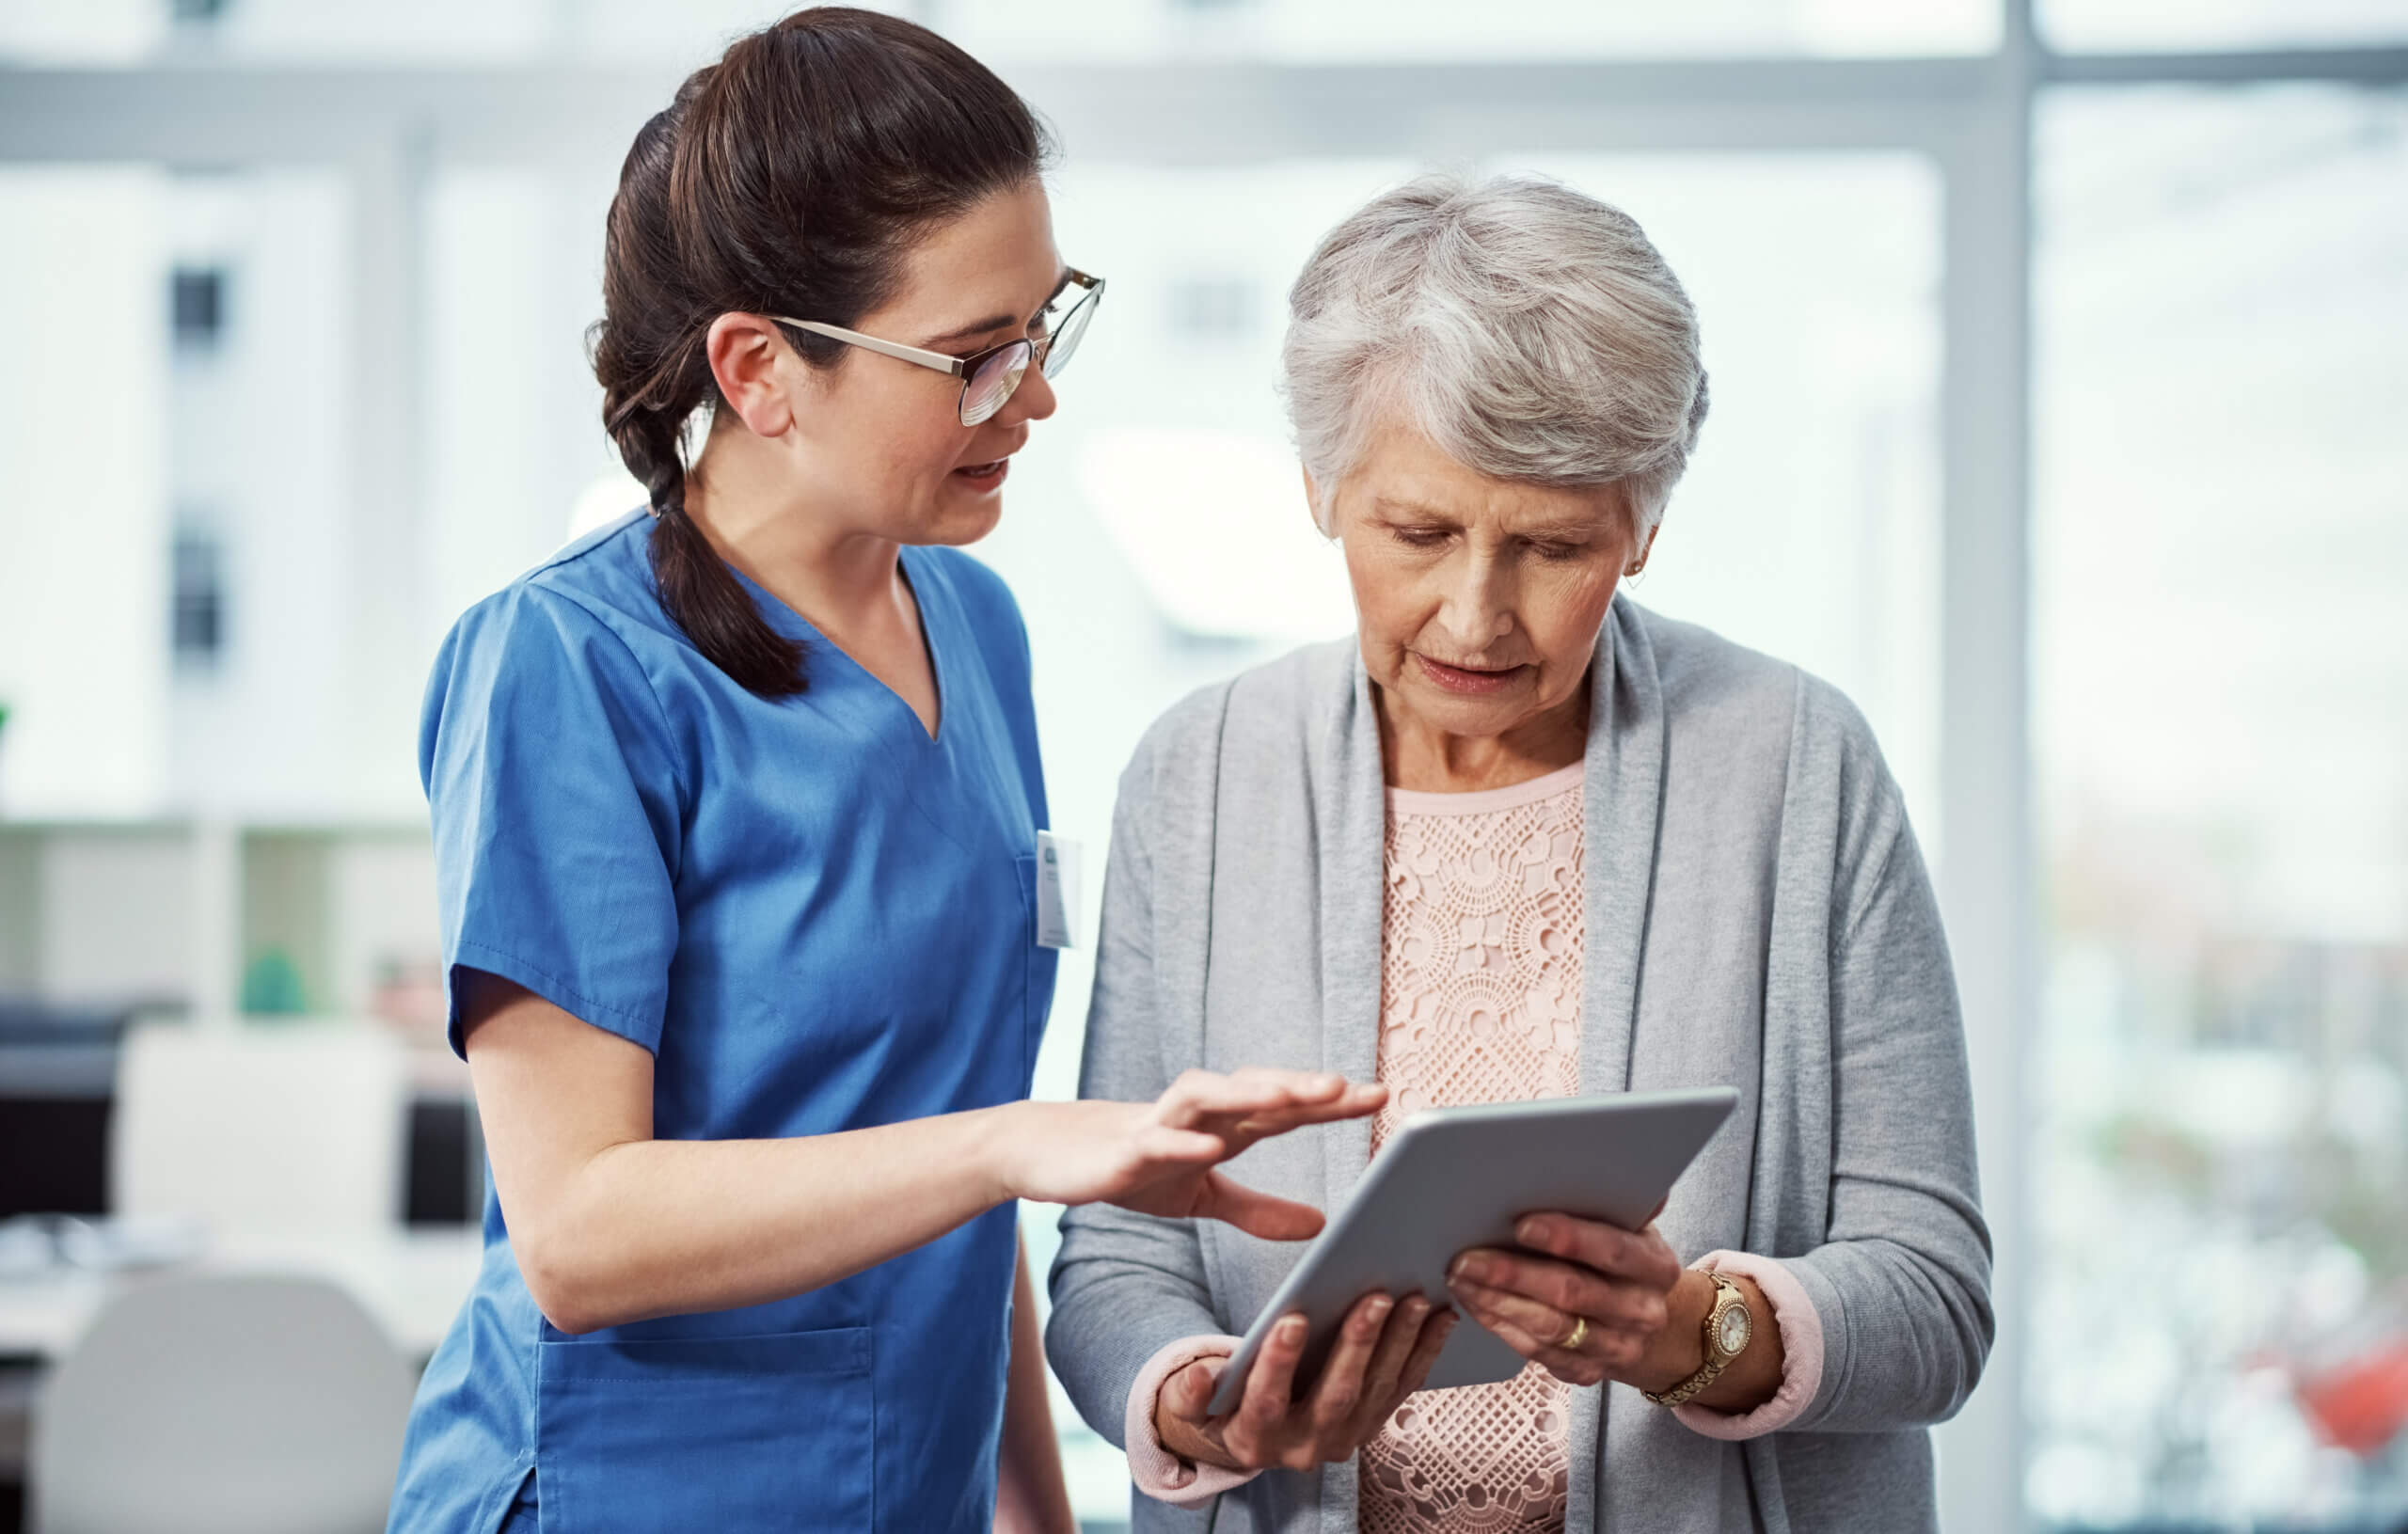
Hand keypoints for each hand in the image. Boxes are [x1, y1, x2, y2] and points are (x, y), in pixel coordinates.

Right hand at [997, 1069, 1385, 1239]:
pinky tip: (1207, 1146)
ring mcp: (1162, 1125)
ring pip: (1209, 1097)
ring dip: (1248, 1094)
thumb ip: (1259, 1210)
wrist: (1051, 1156)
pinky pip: (1157, 1139)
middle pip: (1257, 1092)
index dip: (1332, 1101)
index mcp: (1225, 1126)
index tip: (1382, 1096)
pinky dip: (1182, 1139)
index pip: (1287, 1108)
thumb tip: (1321, 1226)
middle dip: (1302, 1088)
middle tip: (1351, 1087)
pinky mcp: (1124, 1147)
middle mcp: (1200, 1115)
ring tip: (1290, 1098)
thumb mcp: (1204, 1195)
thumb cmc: (1134, 1167)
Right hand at [1155, 1292, 1456, 1473]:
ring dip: (1399, 1343)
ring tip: (1413, 1298)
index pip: (1266, 1401)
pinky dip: (1423, 1352)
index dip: (1279, 1362)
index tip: (1293, 1319)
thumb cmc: (1222, 1404)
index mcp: (1254, 1437)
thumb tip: (1197, 1377)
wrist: (1253, 1435)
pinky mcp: (1371, 1424)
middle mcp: (1304, 1446)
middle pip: (1335, 1395)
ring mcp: (1344, 1438)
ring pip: (1375, 1390)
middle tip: (1375, 1297)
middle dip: (1357, 1345)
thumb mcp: (1191, 1403)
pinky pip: (1401, 1388)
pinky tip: (1439, 1317)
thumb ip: (1188, 1392)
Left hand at [1444, 1213, 1683, 1387]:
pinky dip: (1500, 1325)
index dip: (1568, 1237)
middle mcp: (1642, 1311)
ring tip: (1460, 1277)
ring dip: (1497, 1301)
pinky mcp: (1586, 1372)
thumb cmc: (1622, 1256)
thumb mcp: (1630, 1224)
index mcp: (1655, 1265)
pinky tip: (1474, 1302)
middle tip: (1466, 1257)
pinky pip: (1536, 1353)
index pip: (1612, 1249)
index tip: (1521, 1224)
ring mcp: (1616, 1348)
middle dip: (1514, 1274)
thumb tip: (1594, 1152)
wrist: (1648, 1320)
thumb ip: (1612, 1197)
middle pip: (1572, 1293)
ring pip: (1549, 1328)